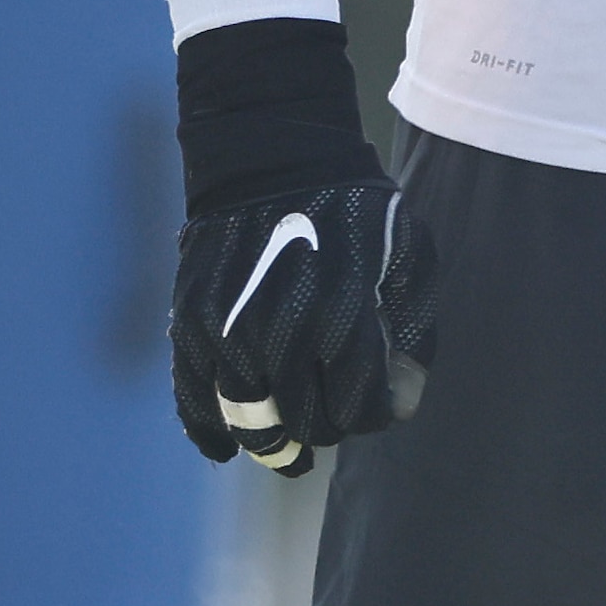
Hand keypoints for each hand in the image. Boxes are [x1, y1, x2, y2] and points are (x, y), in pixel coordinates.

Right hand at [171, 175, 434, 474]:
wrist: (272, 158)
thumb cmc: (354, 210)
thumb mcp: (408, 256)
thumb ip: (412, 332)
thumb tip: (400, 405)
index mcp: (342, 318)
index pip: (359, 411)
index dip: (371, 414)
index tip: (372, 400)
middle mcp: (282, 333)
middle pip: (306, 423)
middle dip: (325, 425)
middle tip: (332, 410)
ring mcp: (231, 332)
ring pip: (250, 423)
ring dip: (272, 440)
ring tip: (287, 446)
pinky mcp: (193, 326)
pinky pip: (194, 401)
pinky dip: (209, 431)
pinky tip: (224, 446)